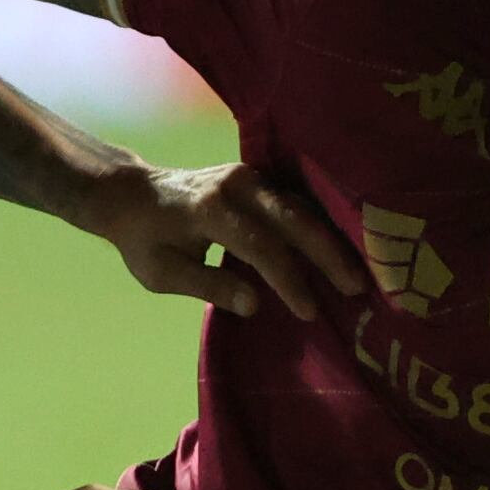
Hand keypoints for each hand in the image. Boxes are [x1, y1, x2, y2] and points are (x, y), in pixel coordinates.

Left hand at [93, 159, 365, 319]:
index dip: (287, 280)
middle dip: (328, 255)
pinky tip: (341, 252)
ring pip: (301, 208)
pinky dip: (320, 228)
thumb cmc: (144, 241)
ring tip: (357, 275)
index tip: (308, 312)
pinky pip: (297, 203)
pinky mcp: (259, 179)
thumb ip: (208, 287)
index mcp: (209, 208)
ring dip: (331, 241)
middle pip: (293, 219)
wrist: (132, 194)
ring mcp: (250, 178)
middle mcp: (235, 186)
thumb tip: (255, 305)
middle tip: (356, 288)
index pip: (260, 246)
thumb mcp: (163, 274)